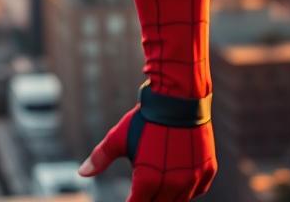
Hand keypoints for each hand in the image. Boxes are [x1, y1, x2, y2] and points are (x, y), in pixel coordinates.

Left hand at [78, 103, 216, 200]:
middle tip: (143, 186)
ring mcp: (193, 180)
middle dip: (149, 199)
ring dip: (168, 195)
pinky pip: (196, 190)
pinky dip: (186, 187)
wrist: (178, 98)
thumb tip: (82, 173)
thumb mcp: (119, 137)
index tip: (129, 199)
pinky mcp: (207, 172)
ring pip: (179, 200)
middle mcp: (173, 186)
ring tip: (160, 178)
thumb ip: (100, 157)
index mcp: (148, 181)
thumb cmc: (145, 118)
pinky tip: (177, 175)